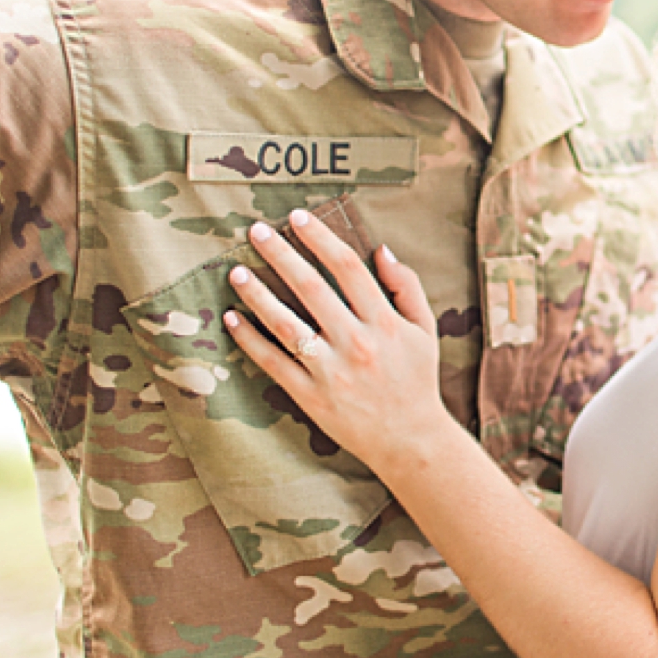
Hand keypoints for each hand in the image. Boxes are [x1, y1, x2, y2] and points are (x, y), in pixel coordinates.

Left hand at [223, 209, 445, 471]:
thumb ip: (406, 287)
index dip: (320, 238)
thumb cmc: (417, 380)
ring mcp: (330, 371)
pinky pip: (273, 362)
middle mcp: (355, 342)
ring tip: (236, 270)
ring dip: (257, 293)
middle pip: (311, 287)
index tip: (298, 217)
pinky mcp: (309, 396)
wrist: (410, 440)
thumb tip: (380, 249)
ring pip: (285, 323)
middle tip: (256, 230)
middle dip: (281, 254)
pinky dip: (250, 339)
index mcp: (384, 322)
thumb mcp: (425, 330)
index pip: (347, 268)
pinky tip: (233, 317)